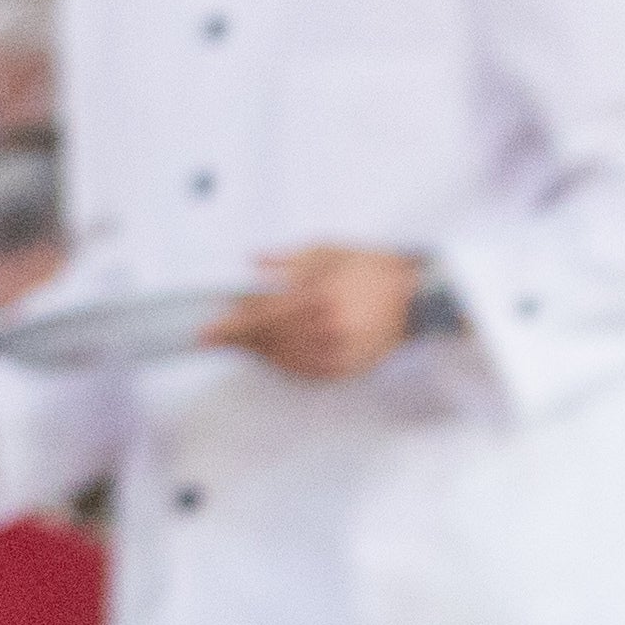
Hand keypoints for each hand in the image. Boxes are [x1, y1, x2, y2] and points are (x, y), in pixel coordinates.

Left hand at [207, 245, 426, 382]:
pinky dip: (284, 365)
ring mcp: (340, 352)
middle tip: (218, 336)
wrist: (420, 294)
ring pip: (284, 360)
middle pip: (269, 341)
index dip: (230, 328)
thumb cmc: (372, 268)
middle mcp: (328, 328)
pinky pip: (306, 373)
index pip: (262, 318)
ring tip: (246, 342)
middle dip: (240, 339)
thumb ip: (287, 261)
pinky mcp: (350, 368)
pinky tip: (273, 355)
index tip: (204, 334)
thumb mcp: (329, 251)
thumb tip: (250, 264)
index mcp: (320, 297)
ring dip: (259, 352)